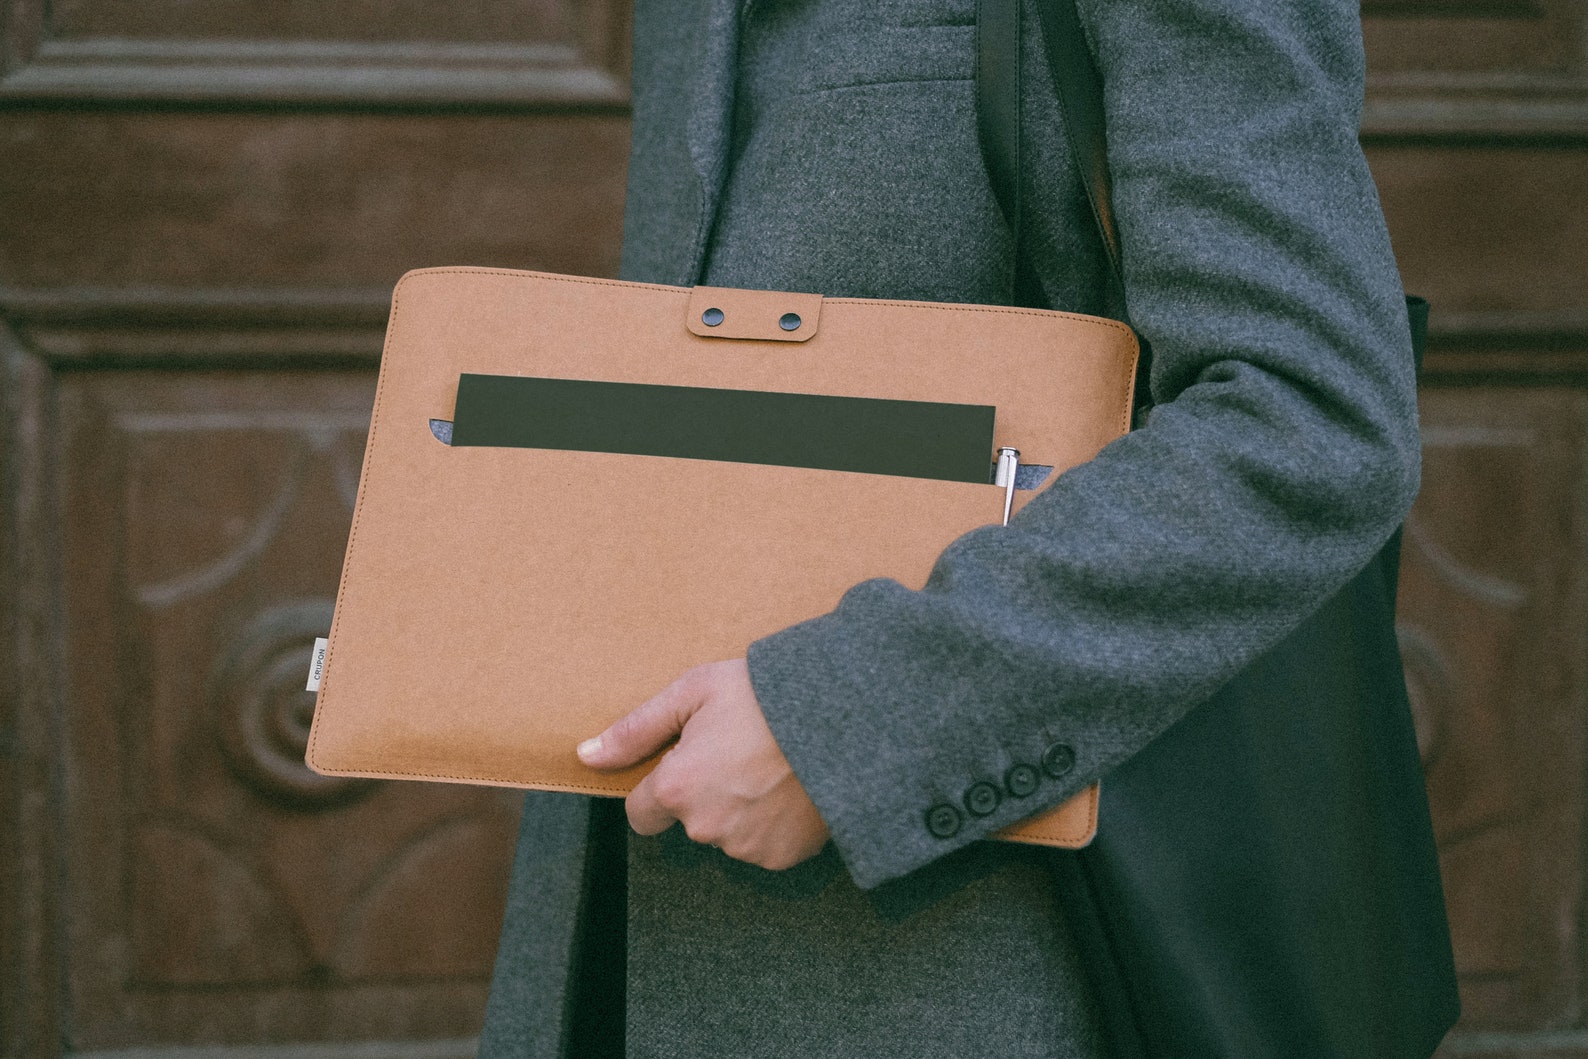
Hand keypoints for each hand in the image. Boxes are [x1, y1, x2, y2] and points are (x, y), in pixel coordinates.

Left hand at [577, 659, 829, 870]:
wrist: (844, 717)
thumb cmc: (765, 695)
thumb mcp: (695, 692)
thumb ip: (636, 729)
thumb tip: (585, 756)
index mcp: (677, 789)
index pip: (641, 813)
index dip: (661, 786)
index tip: (688, 762)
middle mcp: (706, 827)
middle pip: (688, 820)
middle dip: (704, 793)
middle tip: (739, 751)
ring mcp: (746, 847)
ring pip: (727, 834)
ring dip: (739, 809)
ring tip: (771, 766)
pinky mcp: (783, 857)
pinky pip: (764, 845)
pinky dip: (773, 824)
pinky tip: (792, 789)